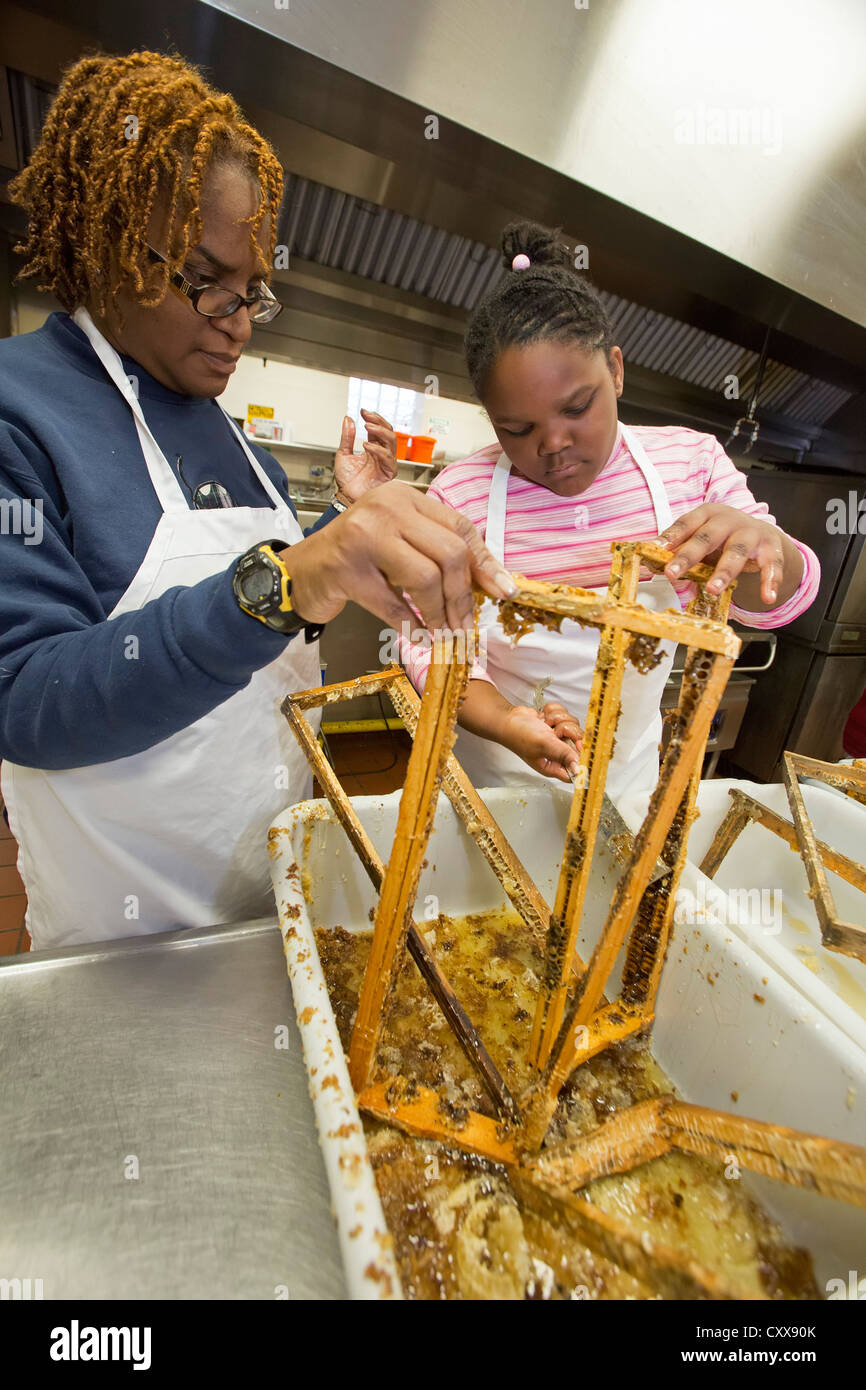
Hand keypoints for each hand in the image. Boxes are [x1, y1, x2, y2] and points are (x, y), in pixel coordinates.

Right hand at [279, 480, 515, 629]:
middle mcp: (385, 507)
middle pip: (447, 553)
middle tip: (463, 626)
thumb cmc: (356, 559)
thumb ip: (438, 553)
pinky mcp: (345, 568)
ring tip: (440, 633)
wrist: (300, 572)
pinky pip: (391, 603)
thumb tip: (494, 584)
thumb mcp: (400, 544)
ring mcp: (362, 535)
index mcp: (404, 497)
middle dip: (461, 597)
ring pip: (424, 578)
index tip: (501, 592)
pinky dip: (408, 624)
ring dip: (437, 614)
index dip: (484, 563)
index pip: (459, 527)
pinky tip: (416, 635)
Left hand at [333, 410, 396, 501]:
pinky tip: (367, 446)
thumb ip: (347, 437)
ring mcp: (386, 463)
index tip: (363, 411)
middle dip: (379, 421)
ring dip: (380, 431)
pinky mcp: (389, 473)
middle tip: (367, 416)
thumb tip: (348, 419)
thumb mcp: (343, 454)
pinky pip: (388, 458)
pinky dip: (378, 450)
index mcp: (373, 448)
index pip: (379, 428)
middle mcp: (382, 454)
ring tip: (367, 427)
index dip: (373, 418)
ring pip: (392, 441)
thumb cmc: (347, 481)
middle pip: (389, 432)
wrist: (346, 497)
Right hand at [500, 702, 582, 782]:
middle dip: (566, 730)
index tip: (577, 744)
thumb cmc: (518, 735)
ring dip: (558, 719)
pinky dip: (553, 713)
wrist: (508, 718)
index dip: (581, 757)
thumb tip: (579, 769)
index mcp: (554, 765)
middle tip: (554, 731)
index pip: (577, 769)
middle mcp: (558, 753)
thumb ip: (564, 755)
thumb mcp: (543, 745)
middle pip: (579, 741)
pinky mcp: (556, 724)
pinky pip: (565, 714)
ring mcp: (558, 738)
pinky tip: (543, 718)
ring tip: (545, 724)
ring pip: (573, 724)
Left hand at [657, 504, 796, 605]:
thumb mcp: (702, 541)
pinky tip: (767, 597)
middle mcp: (729, 520)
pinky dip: (770, 581)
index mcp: (707, 515)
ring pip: (736, 551)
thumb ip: (682, 553)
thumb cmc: (723, 539)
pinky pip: (772, 565)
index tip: (655, 549)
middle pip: (707, 537)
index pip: (686, 523)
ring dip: (724, 572)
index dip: (671, 536)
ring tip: (713, 590)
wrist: (761, 533)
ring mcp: (751, 533)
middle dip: (688, 555)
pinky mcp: (771, 547)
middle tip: (672, 573)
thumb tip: (655, 570)